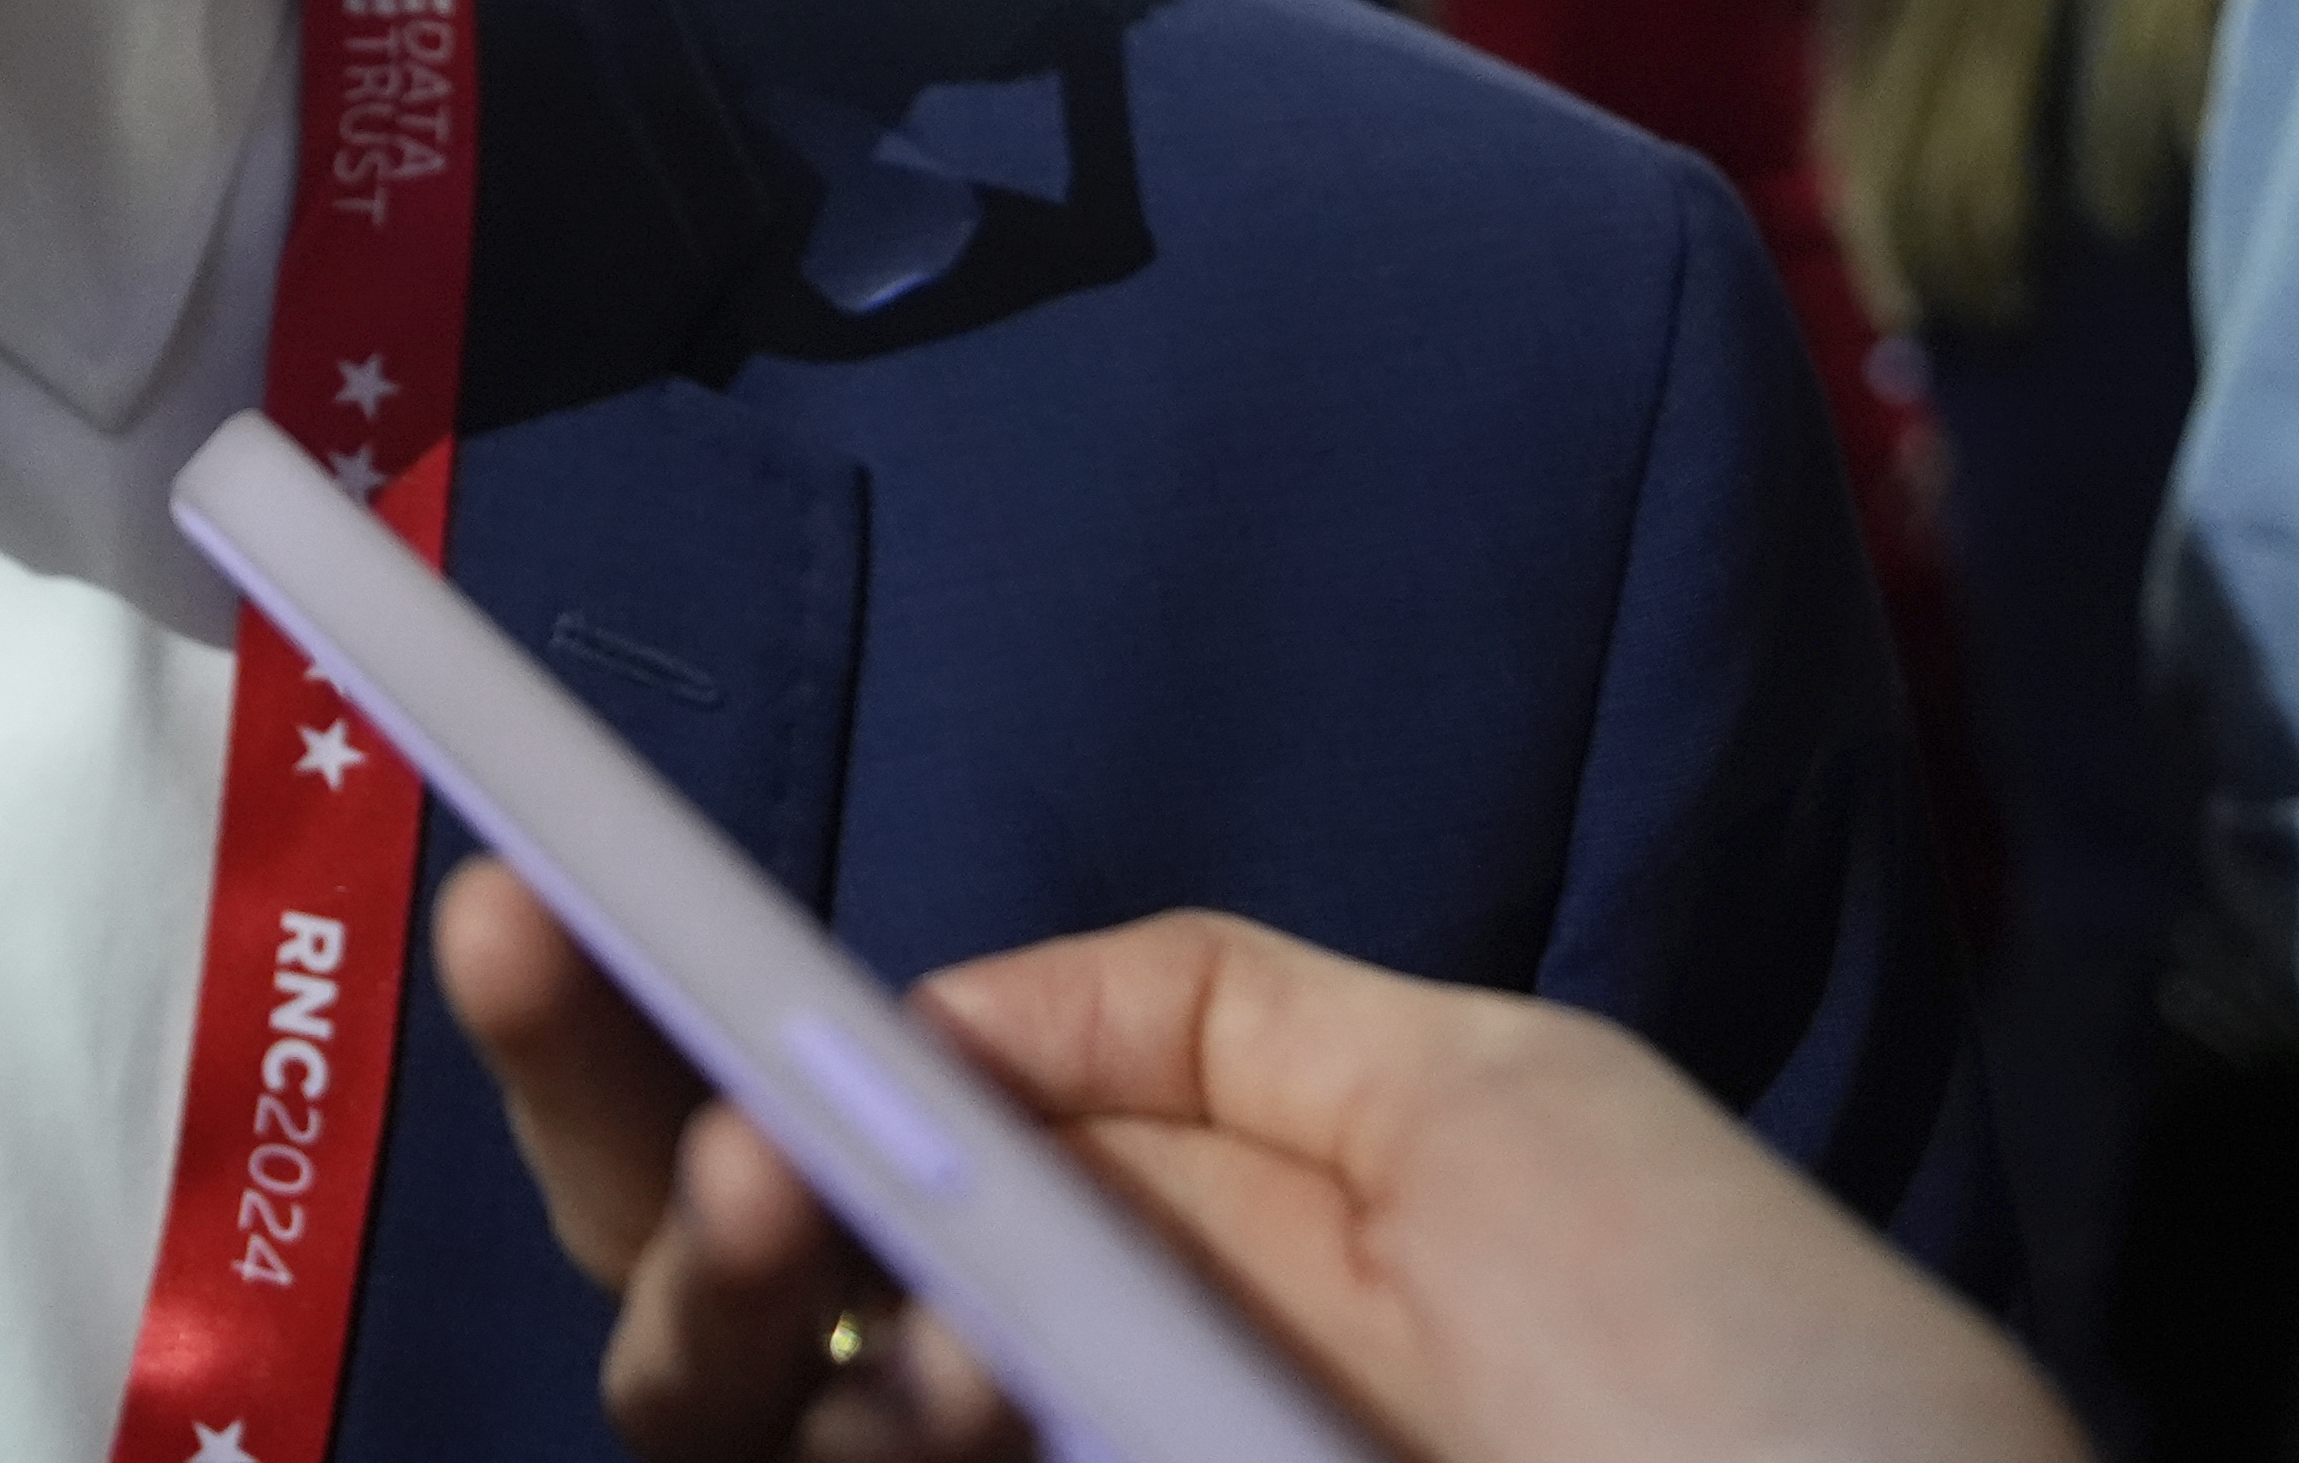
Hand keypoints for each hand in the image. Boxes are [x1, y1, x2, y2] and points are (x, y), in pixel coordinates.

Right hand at [432, 862, 2080, 1462]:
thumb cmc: (1763, 1398)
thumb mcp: (1516, 1114)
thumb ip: (1204, 1020)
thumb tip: (925, 1008)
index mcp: (1151, 1262)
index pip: (839, 1139)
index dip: (664, 1023)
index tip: (536, 890)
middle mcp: (1054, 1409)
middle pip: (732, 1289)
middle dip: (612, 1129)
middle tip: (554, 974)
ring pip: (732, 1430)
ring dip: (696, 1293)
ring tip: (777, 1217)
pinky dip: (832, 1432)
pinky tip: (918, 1390)